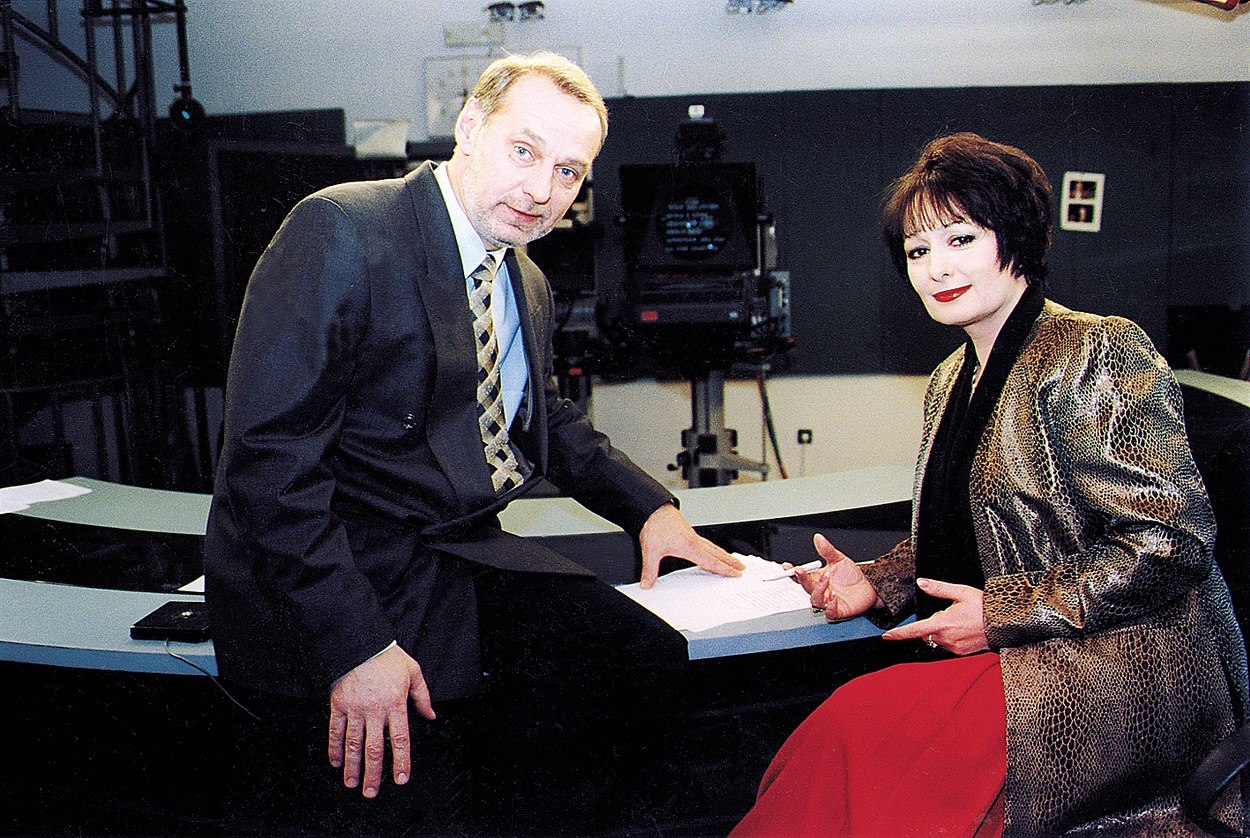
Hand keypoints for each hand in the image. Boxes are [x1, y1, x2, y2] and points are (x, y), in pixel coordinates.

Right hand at [327, 645, 435, 797]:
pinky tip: (335, 762)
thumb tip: (430, 715)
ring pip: (353, 744)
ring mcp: (355, 708)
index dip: (401, 761)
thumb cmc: (388, 656)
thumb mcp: (413, 672)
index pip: (400, 739)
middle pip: (374, 748)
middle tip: (371, 792)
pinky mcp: (339, 704)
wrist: (361, 642)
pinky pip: (335, 730)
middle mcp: (375, 709)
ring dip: (352, 767)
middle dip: (373, 774)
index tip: (400, 779)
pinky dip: (334, 748)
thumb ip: (422, 696)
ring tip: (352, 784)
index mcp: (395, 703)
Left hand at [638, 502, 744, 588]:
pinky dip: (713, 548)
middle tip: (742, 567)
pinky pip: (705, 542)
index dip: (724, 569)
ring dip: (723, 554)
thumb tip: (647, 584)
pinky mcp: (687, 532)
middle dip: (730, 561)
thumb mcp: (651, 551)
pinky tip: (710, 550)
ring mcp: (692, 535)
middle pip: (717, 553)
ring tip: (731, 560)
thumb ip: (650, 570)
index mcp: (689, 547)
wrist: (652, 508)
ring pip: (712, 547)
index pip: (711, 562)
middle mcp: (694, 541)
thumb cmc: (655, 524)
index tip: (736, 574)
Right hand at [796, 533, 881, 621]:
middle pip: (806, 587)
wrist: (870, 586)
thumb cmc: (852, 576)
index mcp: (817, 578)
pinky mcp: (838, 611)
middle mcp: (821, 591)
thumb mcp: (840, 559)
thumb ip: (827, 550)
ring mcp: (828, 601)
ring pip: (815, 600)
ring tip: (826, 580)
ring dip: (818, 590)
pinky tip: (833, 596)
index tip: (787, 566)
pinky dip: (829, 605)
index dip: (792, 572)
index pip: (801, 576)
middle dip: (802, 579)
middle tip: (801, 571)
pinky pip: (829, 612)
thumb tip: (818, 538)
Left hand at [881, 577, 988, 654]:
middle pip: (928, 632)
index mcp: (943, 623)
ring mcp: (954, 647)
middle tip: (951, 614)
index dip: (899, 633)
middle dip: (934, 623)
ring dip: (942, 631)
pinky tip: (964, 630)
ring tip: (960, 621)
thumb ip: (939, 589)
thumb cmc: (984, 607)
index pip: (915, 630)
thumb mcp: (961, 592)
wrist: (1004, 622)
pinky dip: (951, 637)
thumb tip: (922, 583)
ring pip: (938, 639)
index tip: (887, 636)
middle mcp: (947, 638)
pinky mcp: (961, 652)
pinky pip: (948, 645)